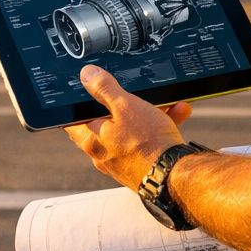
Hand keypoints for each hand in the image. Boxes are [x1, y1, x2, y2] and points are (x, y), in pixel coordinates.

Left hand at [64, 64, 193, 190]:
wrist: (176, 175)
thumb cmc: (147, 143)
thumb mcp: (125, 106)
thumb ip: (104, 89)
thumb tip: (86, 74)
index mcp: (92, 140)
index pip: (73, 120)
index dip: (78, 104)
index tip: (86, 92)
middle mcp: (103, 154)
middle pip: (106, 123)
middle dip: (124, 105)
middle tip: (133, 93)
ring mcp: (122, 162)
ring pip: (131, 131)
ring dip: (149, 114)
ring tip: (167, 103)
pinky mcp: (141, 166)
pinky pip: (146, 142)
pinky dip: (159, 128)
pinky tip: (177, 114)